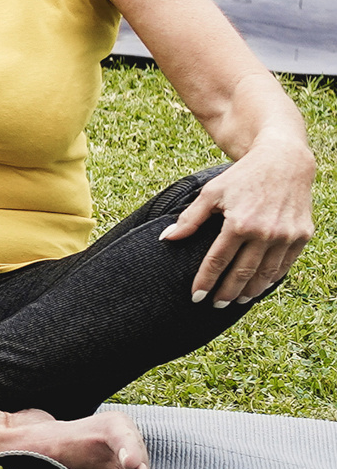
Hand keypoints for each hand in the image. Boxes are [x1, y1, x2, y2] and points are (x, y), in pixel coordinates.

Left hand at [173, 141, 315, 305]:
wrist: (284, 162)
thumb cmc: (242, 177)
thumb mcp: (211, 192)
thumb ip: (190, 218)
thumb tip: (166, 239)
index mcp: (239, 223)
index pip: (217, 261)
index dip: (205, 281)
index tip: (196, 297)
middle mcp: (265, 232)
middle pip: (242, 272)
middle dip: (227, 292)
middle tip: (215, 305)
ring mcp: (286, 236)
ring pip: (265, 273)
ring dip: (250, 290)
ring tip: (237, 300)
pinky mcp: (302, 235)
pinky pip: (285, 264)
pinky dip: (272, 278)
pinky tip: (260, 285)